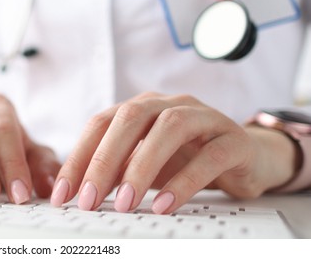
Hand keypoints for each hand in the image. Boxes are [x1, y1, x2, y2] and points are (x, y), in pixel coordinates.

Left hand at [49, 92, 297, 213]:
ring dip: (141, 167)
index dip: (78, 158)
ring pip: (169, 129)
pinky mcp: (233, 140)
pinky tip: (164, 205)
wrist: (249, 158)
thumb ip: (117, 172)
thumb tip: (79, 194)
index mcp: (143, 108)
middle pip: (129, 119)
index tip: (62, 194)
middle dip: (102, 161)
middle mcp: (170, 105)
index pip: (101, 124)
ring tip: (124, 203)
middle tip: (87, 200)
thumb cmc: (190, 159)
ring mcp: (204, 118)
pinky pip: (208, 157)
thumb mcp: (147, 166)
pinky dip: (183, 182)